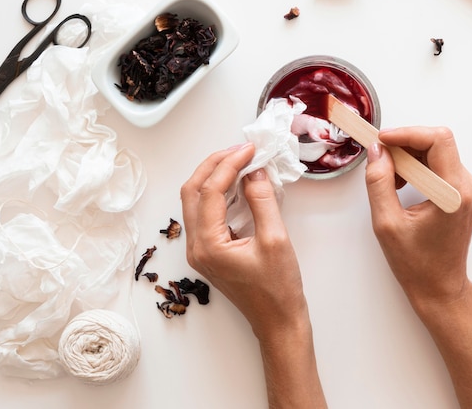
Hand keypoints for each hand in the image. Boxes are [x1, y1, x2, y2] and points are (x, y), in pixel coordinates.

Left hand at [181, 143, 326, 407]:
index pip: (210, 191)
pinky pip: (205, 212)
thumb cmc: (279, 288)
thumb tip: (253, 171)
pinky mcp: (209, 251)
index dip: (229, 164)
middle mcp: (196, 246)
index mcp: (208, 245)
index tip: (250, 149)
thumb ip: (262, 201)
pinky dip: (218, 192)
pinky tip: (237, 182)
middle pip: (192, 191)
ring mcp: (200, 249)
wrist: (277, 322)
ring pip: (195, 200)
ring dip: (214, 176)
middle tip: (241, 149)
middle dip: (214, 164)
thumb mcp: (275, 240)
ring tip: (240, 160)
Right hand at [365, 127, 471, 312]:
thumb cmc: (415, 264)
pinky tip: (400, 184)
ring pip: (437, 152)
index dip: (407, 133)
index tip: (381, 140)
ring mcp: (469, 190)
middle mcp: (468, 187)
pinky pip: (439, 166)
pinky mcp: (464, 193)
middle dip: (405, 144)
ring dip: (409, 157)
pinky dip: (417, 167)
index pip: (438, 140)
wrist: (439, 288)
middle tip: (379, 159)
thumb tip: (376, 151)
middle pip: (438, 143)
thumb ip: (379, 183)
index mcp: (454, 194)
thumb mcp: (386, 223)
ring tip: (388, 178)